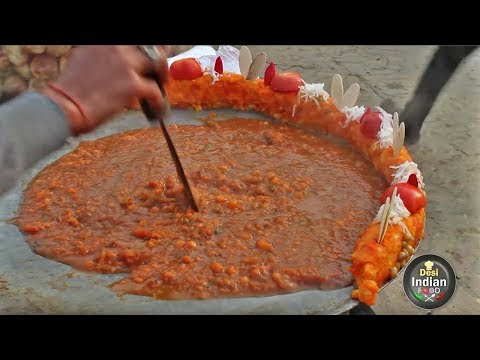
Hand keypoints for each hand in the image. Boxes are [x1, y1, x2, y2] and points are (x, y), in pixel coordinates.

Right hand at [42, 45, 169, 133]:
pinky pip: (156, 91)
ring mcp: (126, 64)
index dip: (145, 49)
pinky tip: (156, 109)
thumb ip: (105, 57)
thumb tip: (120, 65)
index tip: (148, 56)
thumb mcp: (86, 59)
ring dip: (161, 76)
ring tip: (161, 87)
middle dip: (158, 60)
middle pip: (150, 47)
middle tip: (160, 72)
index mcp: (105, 41)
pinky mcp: (133, 84)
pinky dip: (159, 102)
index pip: (135, 42)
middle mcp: (116, 47)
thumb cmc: (72, 90)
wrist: (64, 106)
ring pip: (158, 64)